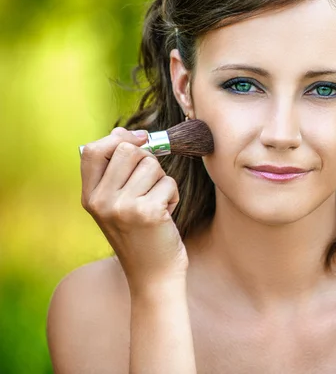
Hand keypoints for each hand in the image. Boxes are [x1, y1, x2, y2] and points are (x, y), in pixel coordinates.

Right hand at [80, 127, 187, 292]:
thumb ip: (117, 172)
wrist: (153, 276)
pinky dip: (173, 195)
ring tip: (158, 204)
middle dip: (148, 160)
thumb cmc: (141, 236)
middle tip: (152, 184)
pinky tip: (166, 215)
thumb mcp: (117, 205)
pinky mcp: (147, 212)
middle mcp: (101, 201)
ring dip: (162, 181)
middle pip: (128, 150)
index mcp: (89, 197)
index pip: (92, 151)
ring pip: (152, 165)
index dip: (118, 138)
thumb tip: (126, 133)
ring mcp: (122, 207)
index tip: (139, 139)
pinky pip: (168, 183)